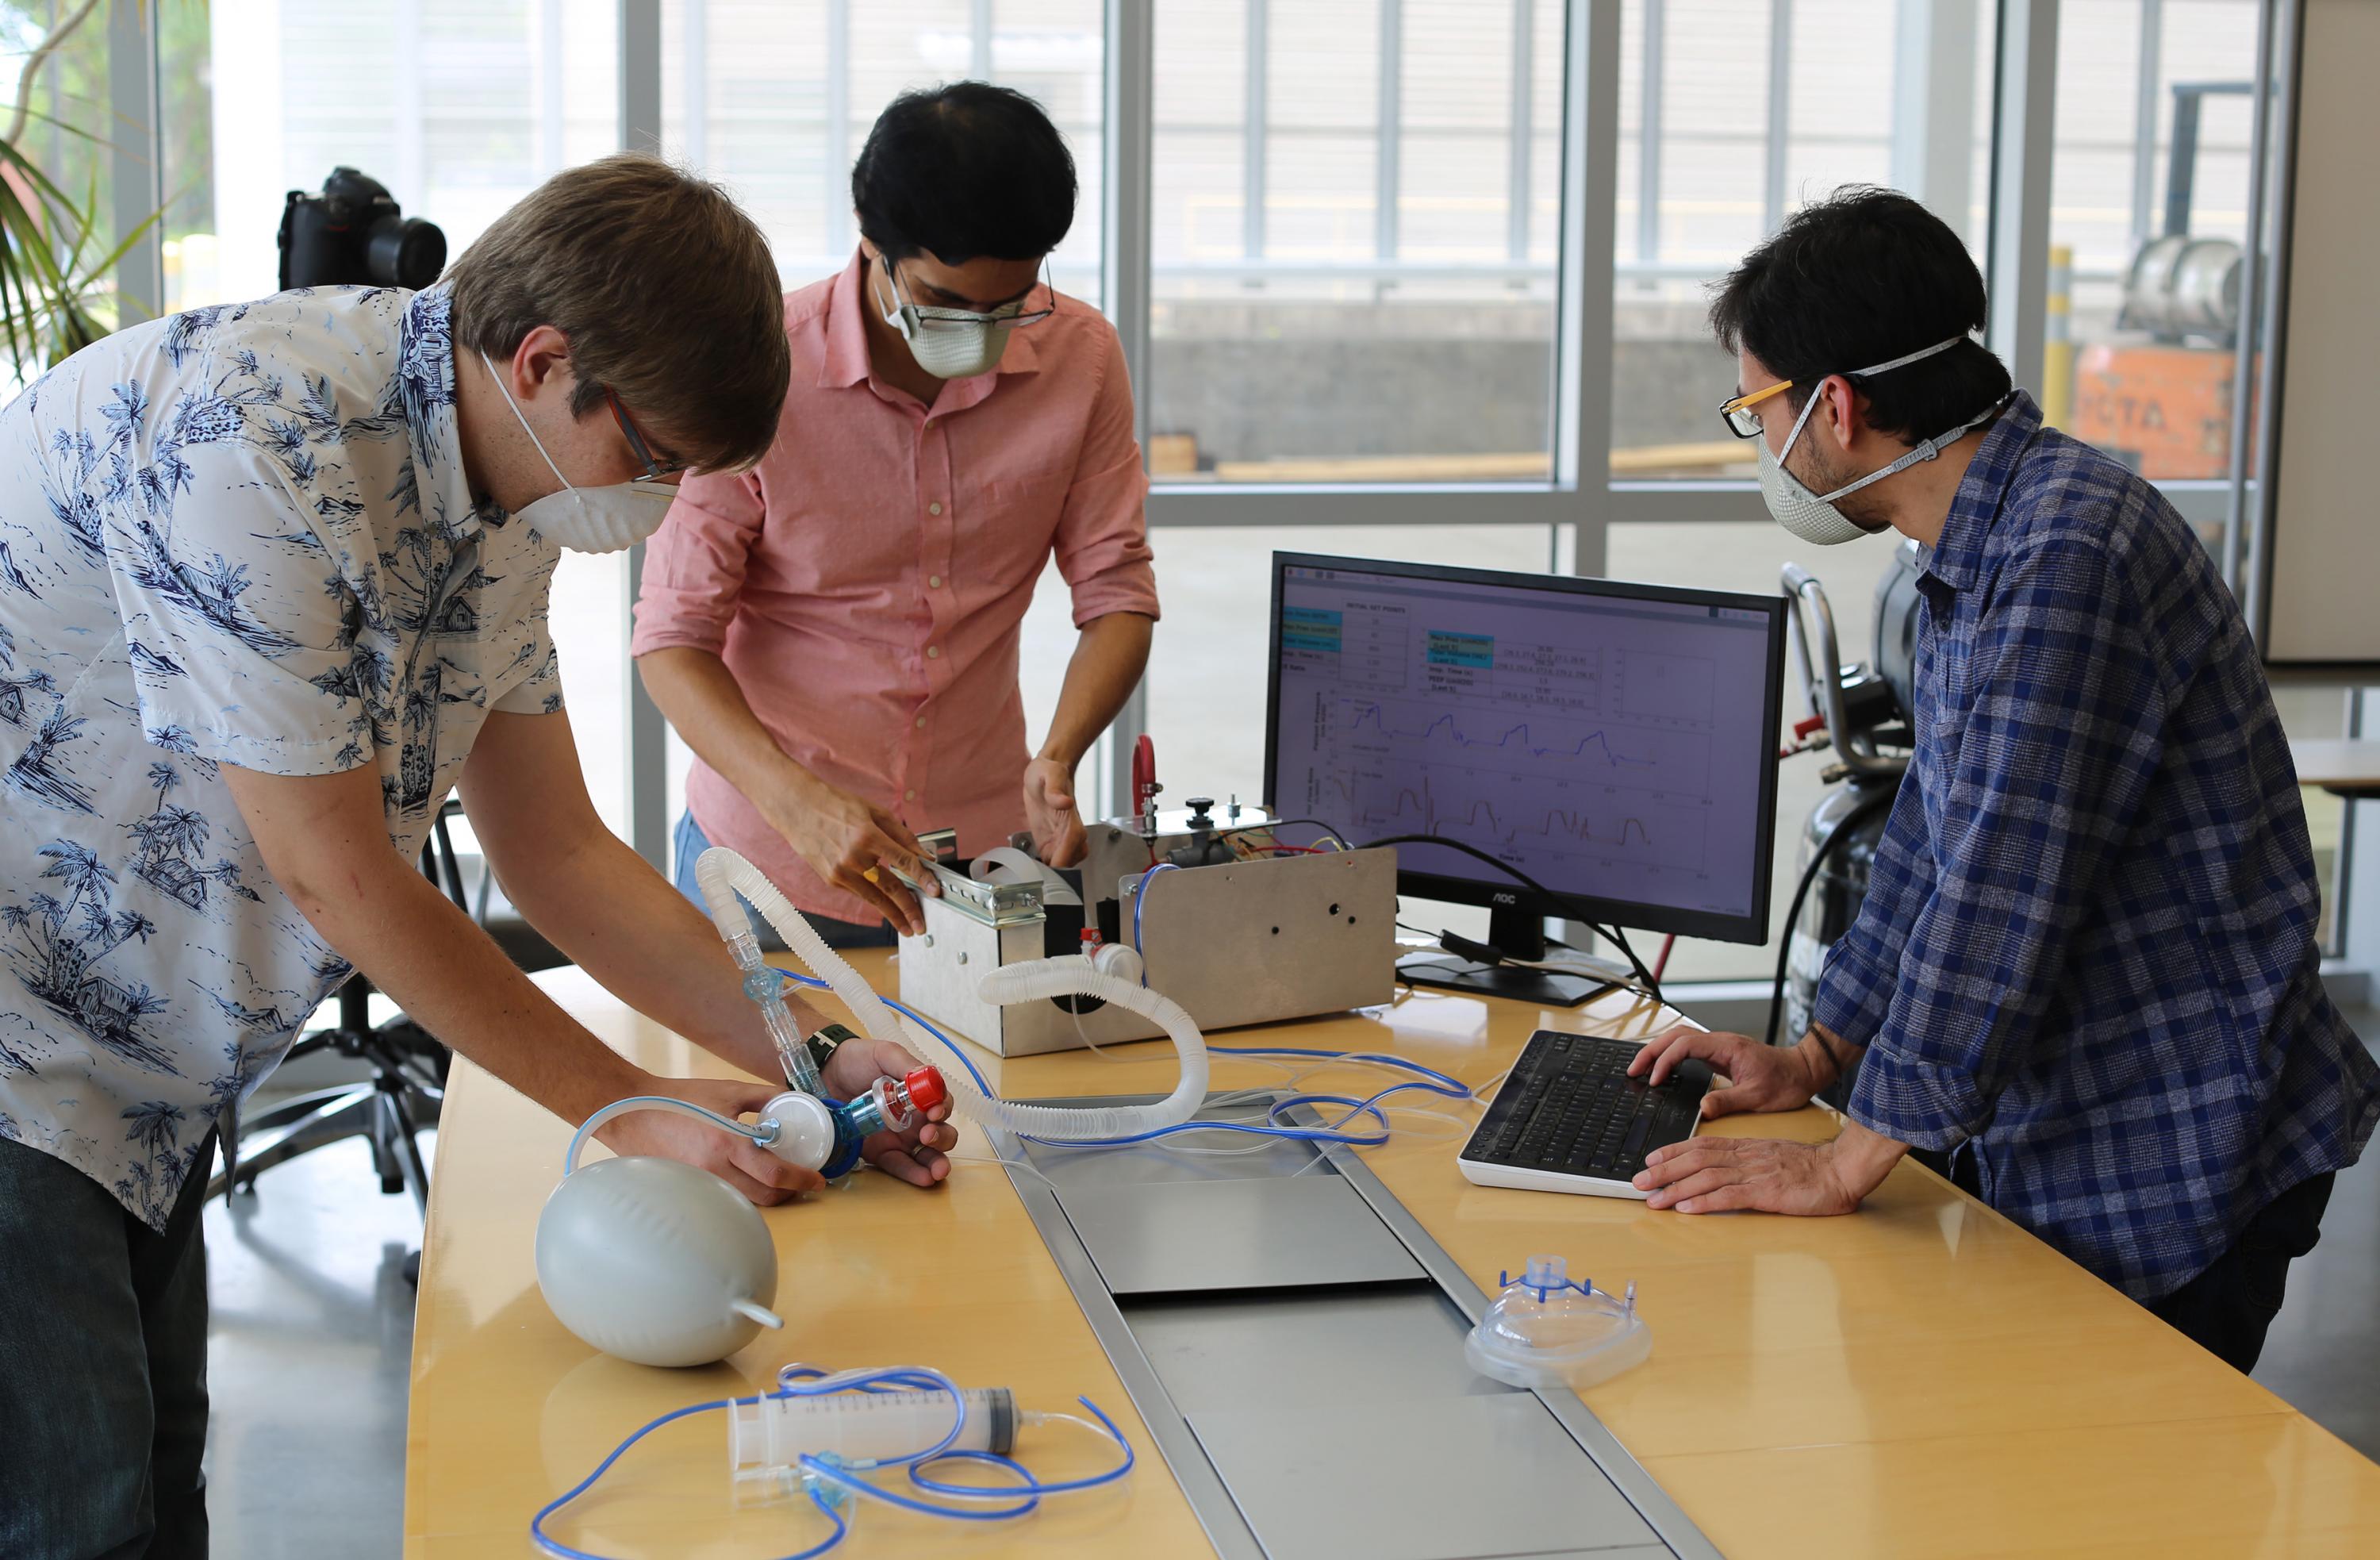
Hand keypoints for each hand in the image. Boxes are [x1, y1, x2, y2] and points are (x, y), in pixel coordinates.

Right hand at [594, 1074, 823, 1203]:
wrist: (633, 1111)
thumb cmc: (682, 1098)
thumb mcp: (728, 1090)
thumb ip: (765, 1096)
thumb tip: (795, 1099)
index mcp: (727, 1143)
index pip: (774, 1174)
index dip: (802, 1180)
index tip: (818, 1180)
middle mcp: (714, 1170)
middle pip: (765, 1196)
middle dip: (789, 1192)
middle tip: (801, 1180)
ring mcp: (699, 1183)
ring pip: (746, 1201)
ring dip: (768, 1194)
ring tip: (778, 1179)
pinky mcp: (688, 1189)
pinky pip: (725, 1198)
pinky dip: (743, 1193)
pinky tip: (748, 1179)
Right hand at [764, 772, 938, 935]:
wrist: (797, 808)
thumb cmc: (836, 805)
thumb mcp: (875, 812)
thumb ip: (902, 835)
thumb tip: (924, 854)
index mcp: (867, 836)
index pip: (903, 861)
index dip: (922, 878)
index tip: (935, 891)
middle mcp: (853, 857)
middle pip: (889, 888)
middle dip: (908, 909)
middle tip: (920, 924)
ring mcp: (840, 871)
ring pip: (873, 897)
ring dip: (892, 914)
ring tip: (906, 926)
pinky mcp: (831, 879)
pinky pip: (859, 891)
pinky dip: (874, 898)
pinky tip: (885, 905)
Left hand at [822, 1034, 957, 1186]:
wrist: (823, 1074)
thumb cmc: (856, 1060)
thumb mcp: (884, 1054)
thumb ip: (906, 1064)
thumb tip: (927, 1076)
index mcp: (917, 1094)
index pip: (941, 1104)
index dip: (942, 1109)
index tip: (933, 1112)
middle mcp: (914, 1117)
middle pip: (942, 1132)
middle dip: (942, 1138)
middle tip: (927, 1136)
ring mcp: (898, 1137)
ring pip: (927, 1154)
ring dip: (936, 1162)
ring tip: (936, 1170)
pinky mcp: (881, 1153)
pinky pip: (901, 1166)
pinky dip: (914, 1174)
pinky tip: (924, 1178)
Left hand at [1023, 757, 1085, 866]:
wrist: (1045, 772)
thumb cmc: (1048, 771)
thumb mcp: (1049, 774)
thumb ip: (1055, 789)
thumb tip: (1064, 802)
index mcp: (1072, 821)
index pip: (1073, 847)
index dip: (1062, 860)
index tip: (1048, 868)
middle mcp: (1070, 834)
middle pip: (1071, 863)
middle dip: (1056, 871)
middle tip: (1035, 871)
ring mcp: (1061, 840)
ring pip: (1064, 867)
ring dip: (1050, 871)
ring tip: (1031, 868)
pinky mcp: (1050, 843)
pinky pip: (1052, 863)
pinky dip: (1044, 867)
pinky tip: (1031, 863)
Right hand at [1627, 1025, 1821, 1118]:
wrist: (1803, 1071)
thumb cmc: (1785, 1083)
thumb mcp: (1758, 1098)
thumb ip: (1728, 1101)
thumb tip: (1701, 1109)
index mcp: (1727, 1047)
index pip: (1684, 1046)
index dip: (1665, 1061)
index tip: (1655, 1080)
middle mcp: (1720, 1042)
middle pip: (1675, 1036)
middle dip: (1651, 1051)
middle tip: (1633, 1070)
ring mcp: (1719, 1046)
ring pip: (1680, 1039)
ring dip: (1659, 1050)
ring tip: (1641, 1068)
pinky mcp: (1720, 1053)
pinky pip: (1688, 1048)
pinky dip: (1671, 1055)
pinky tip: (1665, 1069)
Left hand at [1632, 1121, 1906, 1213]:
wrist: (1840, 1170)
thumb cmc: (1809, 1168)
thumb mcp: (1771, 1157)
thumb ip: (1745, 1160)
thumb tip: (1719, 1170)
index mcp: (1746, 1147)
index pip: (1701, 1145)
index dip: (1673, 1152)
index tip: (1650, 1160)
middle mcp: (1745, 1157)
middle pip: (1696, 1159)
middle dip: (1664, 1171)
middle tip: (1638, 1182)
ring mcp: (1755, 1174)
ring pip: (1707, 1177)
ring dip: (1676, 1189)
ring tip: (1654, 1199)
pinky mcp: (1767, 1192)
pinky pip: (1731, 1196)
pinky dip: (1706, 1202)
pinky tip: (1687, 1209)